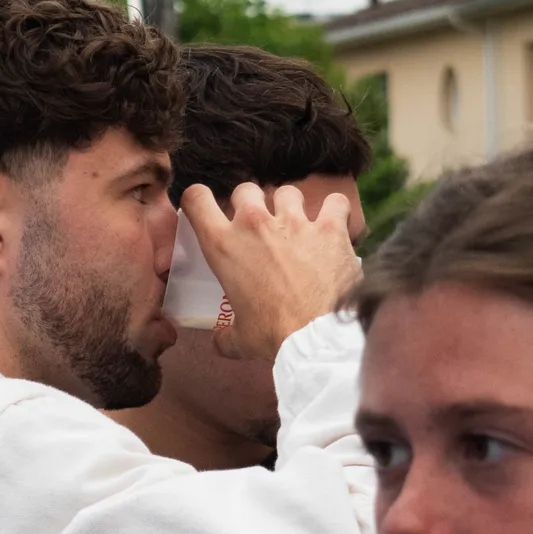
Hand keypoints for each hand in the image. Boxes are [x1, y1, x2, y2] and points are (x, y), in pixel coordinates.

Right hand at [180, 183, 359, 364]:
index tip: (207, 208)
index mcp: (223, 246)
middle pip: (245, 190)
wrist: (317, 336)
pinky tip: (335, 223)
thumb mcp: (240, 339)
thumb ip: (226, 336)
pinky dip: (335, 210)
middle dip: (251, 204)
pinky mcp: (329, 227)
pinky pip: (334, 202)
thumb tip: (219, 343)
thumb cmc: (273, 335)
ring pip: (287, 192)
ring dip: (290, 206)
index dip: (199, 199)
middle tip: (259, 227)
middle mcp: (254, 224)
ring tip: (298, 226)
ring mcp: (294, 221)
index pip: (197, 200)